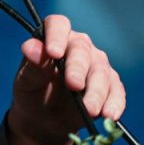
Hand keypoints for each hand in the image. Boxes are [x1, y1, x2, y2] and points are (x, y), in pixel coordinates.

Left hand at [5, 14, 125, 144]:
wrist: (44, 120)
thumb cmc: (33, 93)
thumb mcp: (27, 82)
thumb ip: (32, 65)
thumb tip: (30, 47)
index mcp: (56, 37)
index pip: (58, 24)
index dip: (57, 36)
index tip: (54, 53)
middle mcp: (79, 46)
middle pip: (82, 50)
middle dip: (78, 68)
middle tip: (74, 86)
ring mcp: (97, 64)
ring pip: (101, 72)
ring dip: (97, 92)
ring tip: (90, 110)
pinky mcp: (110, 85)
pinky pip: (116, 91)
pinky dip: (114, 103)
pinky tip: (110, 116)